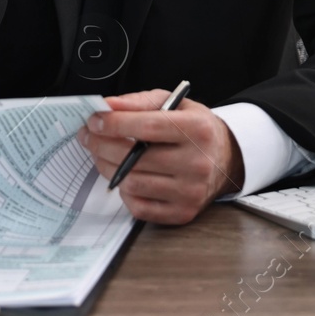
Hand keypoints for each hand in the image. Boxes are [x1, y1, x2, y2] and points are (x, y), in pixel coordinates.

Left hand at [77, 89, 245, 224]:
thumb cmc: (195, 129)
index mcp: (198, 130)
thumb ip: (140, 102)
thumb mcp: (175, 104)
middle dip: (102, 145)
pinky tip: (124, 176)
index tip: (93, 121)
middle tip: (88, 136)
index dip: (114, 124)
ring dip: (108, 168)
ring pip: (132, 183)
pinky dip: (124, 191)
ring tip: (102, 154)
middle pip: (134, 158)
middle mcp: (197, 163)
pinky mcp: (182, 213)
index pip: (147, 127)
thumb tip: (106, 108)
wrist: (225, 159)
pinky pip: (139, 206)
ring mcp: (190, 192)